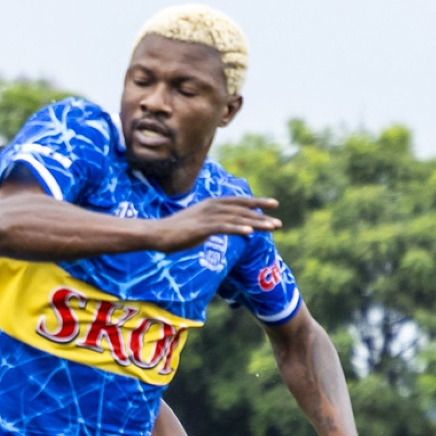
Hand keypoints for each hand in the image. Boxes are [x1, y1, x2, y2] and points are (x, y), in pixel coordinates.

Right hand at [152, 196, 280, 252]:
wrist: (156, 234)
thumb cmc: (176, 231)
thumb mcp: (199, 224)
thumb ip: (214, 224)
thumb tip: (227, 228)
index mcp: (211, 204)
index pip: (239, 201)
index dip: (257, 202)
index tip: (274, 204)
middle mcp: (211, 207)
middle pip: (242, 209)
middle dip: (262, 216)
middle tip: (279, 223)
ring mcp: (206, 216)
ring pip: (236, 218)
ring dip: (256, 223)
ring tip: (272, 227)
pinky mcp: (201, 227)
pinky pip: (223, 227)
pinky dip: (237, 228)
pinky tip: (249, 232)